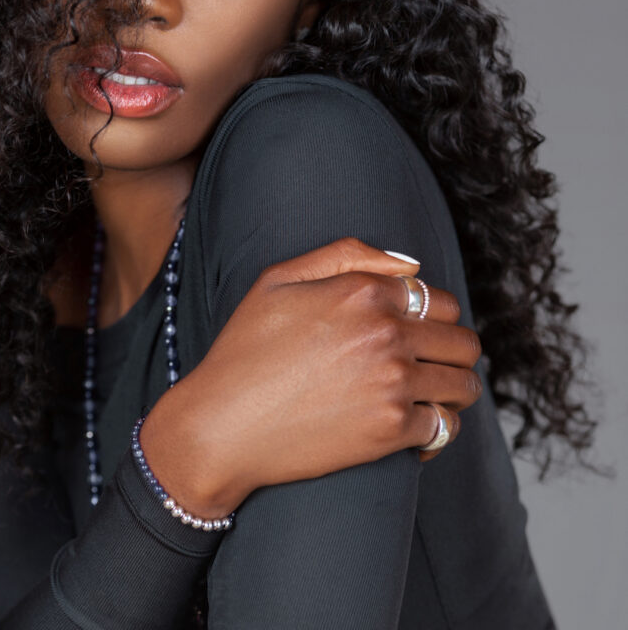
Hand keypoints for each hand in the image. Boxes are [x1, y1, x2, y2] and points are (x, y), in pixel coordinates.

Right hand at [141, 237, 480, 516]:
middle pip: (462, 341)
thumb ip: (347, 255)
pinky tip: (415, 428)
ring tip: (431, 396)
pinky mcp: (391, 430)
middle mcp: (386, 332)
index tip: (417, 335)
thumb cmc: (245, 350)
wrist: (222, 426)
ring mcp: (392, 382)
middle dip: (452, 352)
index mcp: (363, 291)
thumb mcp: (279, 279)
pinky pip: (446, 427)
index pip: (437, 299)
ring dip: (453, 389)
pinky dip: (438, 429)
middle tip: (431, 365)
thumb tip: (411, 264)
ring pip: (463, 383)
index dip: (431, 318)